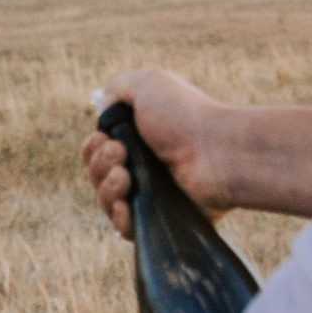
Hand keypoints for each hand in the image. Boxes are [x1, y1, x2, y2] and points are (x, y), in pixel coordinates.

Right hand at [80, 68, 236, 241]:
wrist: (219, 153)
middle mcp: (144, 168)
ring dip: (106, 187)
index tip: (106, 139)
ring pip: (105, 201)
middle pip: (96, 175)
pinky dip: (119, 216)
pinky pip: (124, 228)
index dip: (93, 147)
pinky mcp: (161, 221)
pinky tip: (126, 203)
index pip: (98, 152)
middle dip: (98, 163)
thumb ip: (117, 89)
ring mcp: (152, 196)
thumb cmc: (185, 117)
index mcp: (139, 140)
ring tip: (126, 175)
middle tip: (121, 153)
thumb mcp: (148, 84)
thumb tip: (101, 106)